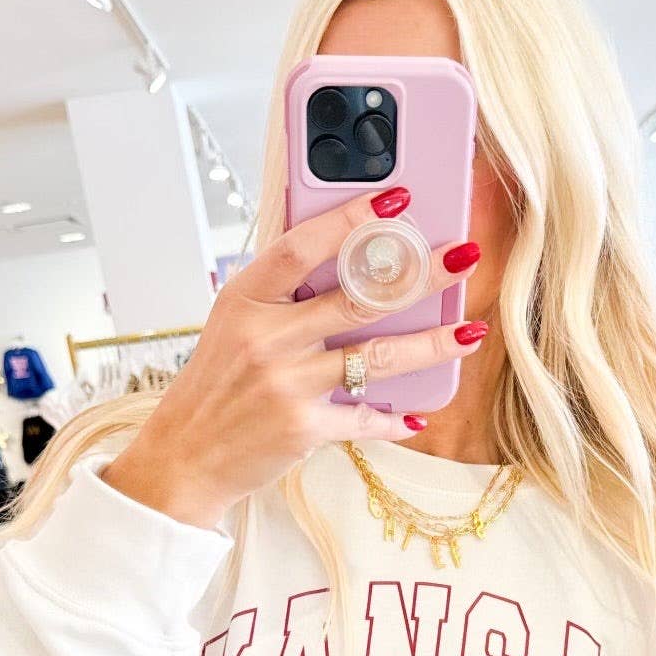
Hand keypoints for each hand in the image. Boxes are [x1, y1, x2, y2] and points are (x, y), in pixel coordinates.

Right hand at [102, 185, 483, 529]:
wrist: (185, 455)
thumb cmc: (216, 384)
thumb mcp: (234, 324)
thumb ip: (281, 293)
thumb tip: (344, 254)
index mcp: (246, 300)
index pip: (301, 246)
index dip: (350, 219)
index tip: (395, 200)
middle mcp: (267, 338)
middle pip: (359, 297)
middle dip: (420, 277)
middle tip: (463, 259)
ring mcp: (287, 384)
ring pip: (378, 356)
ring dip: (432, 345)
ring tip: (470, 331)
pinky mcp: (304, 428)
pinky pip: (365, 417)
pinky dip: (394, 417)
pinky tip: (418, 412)